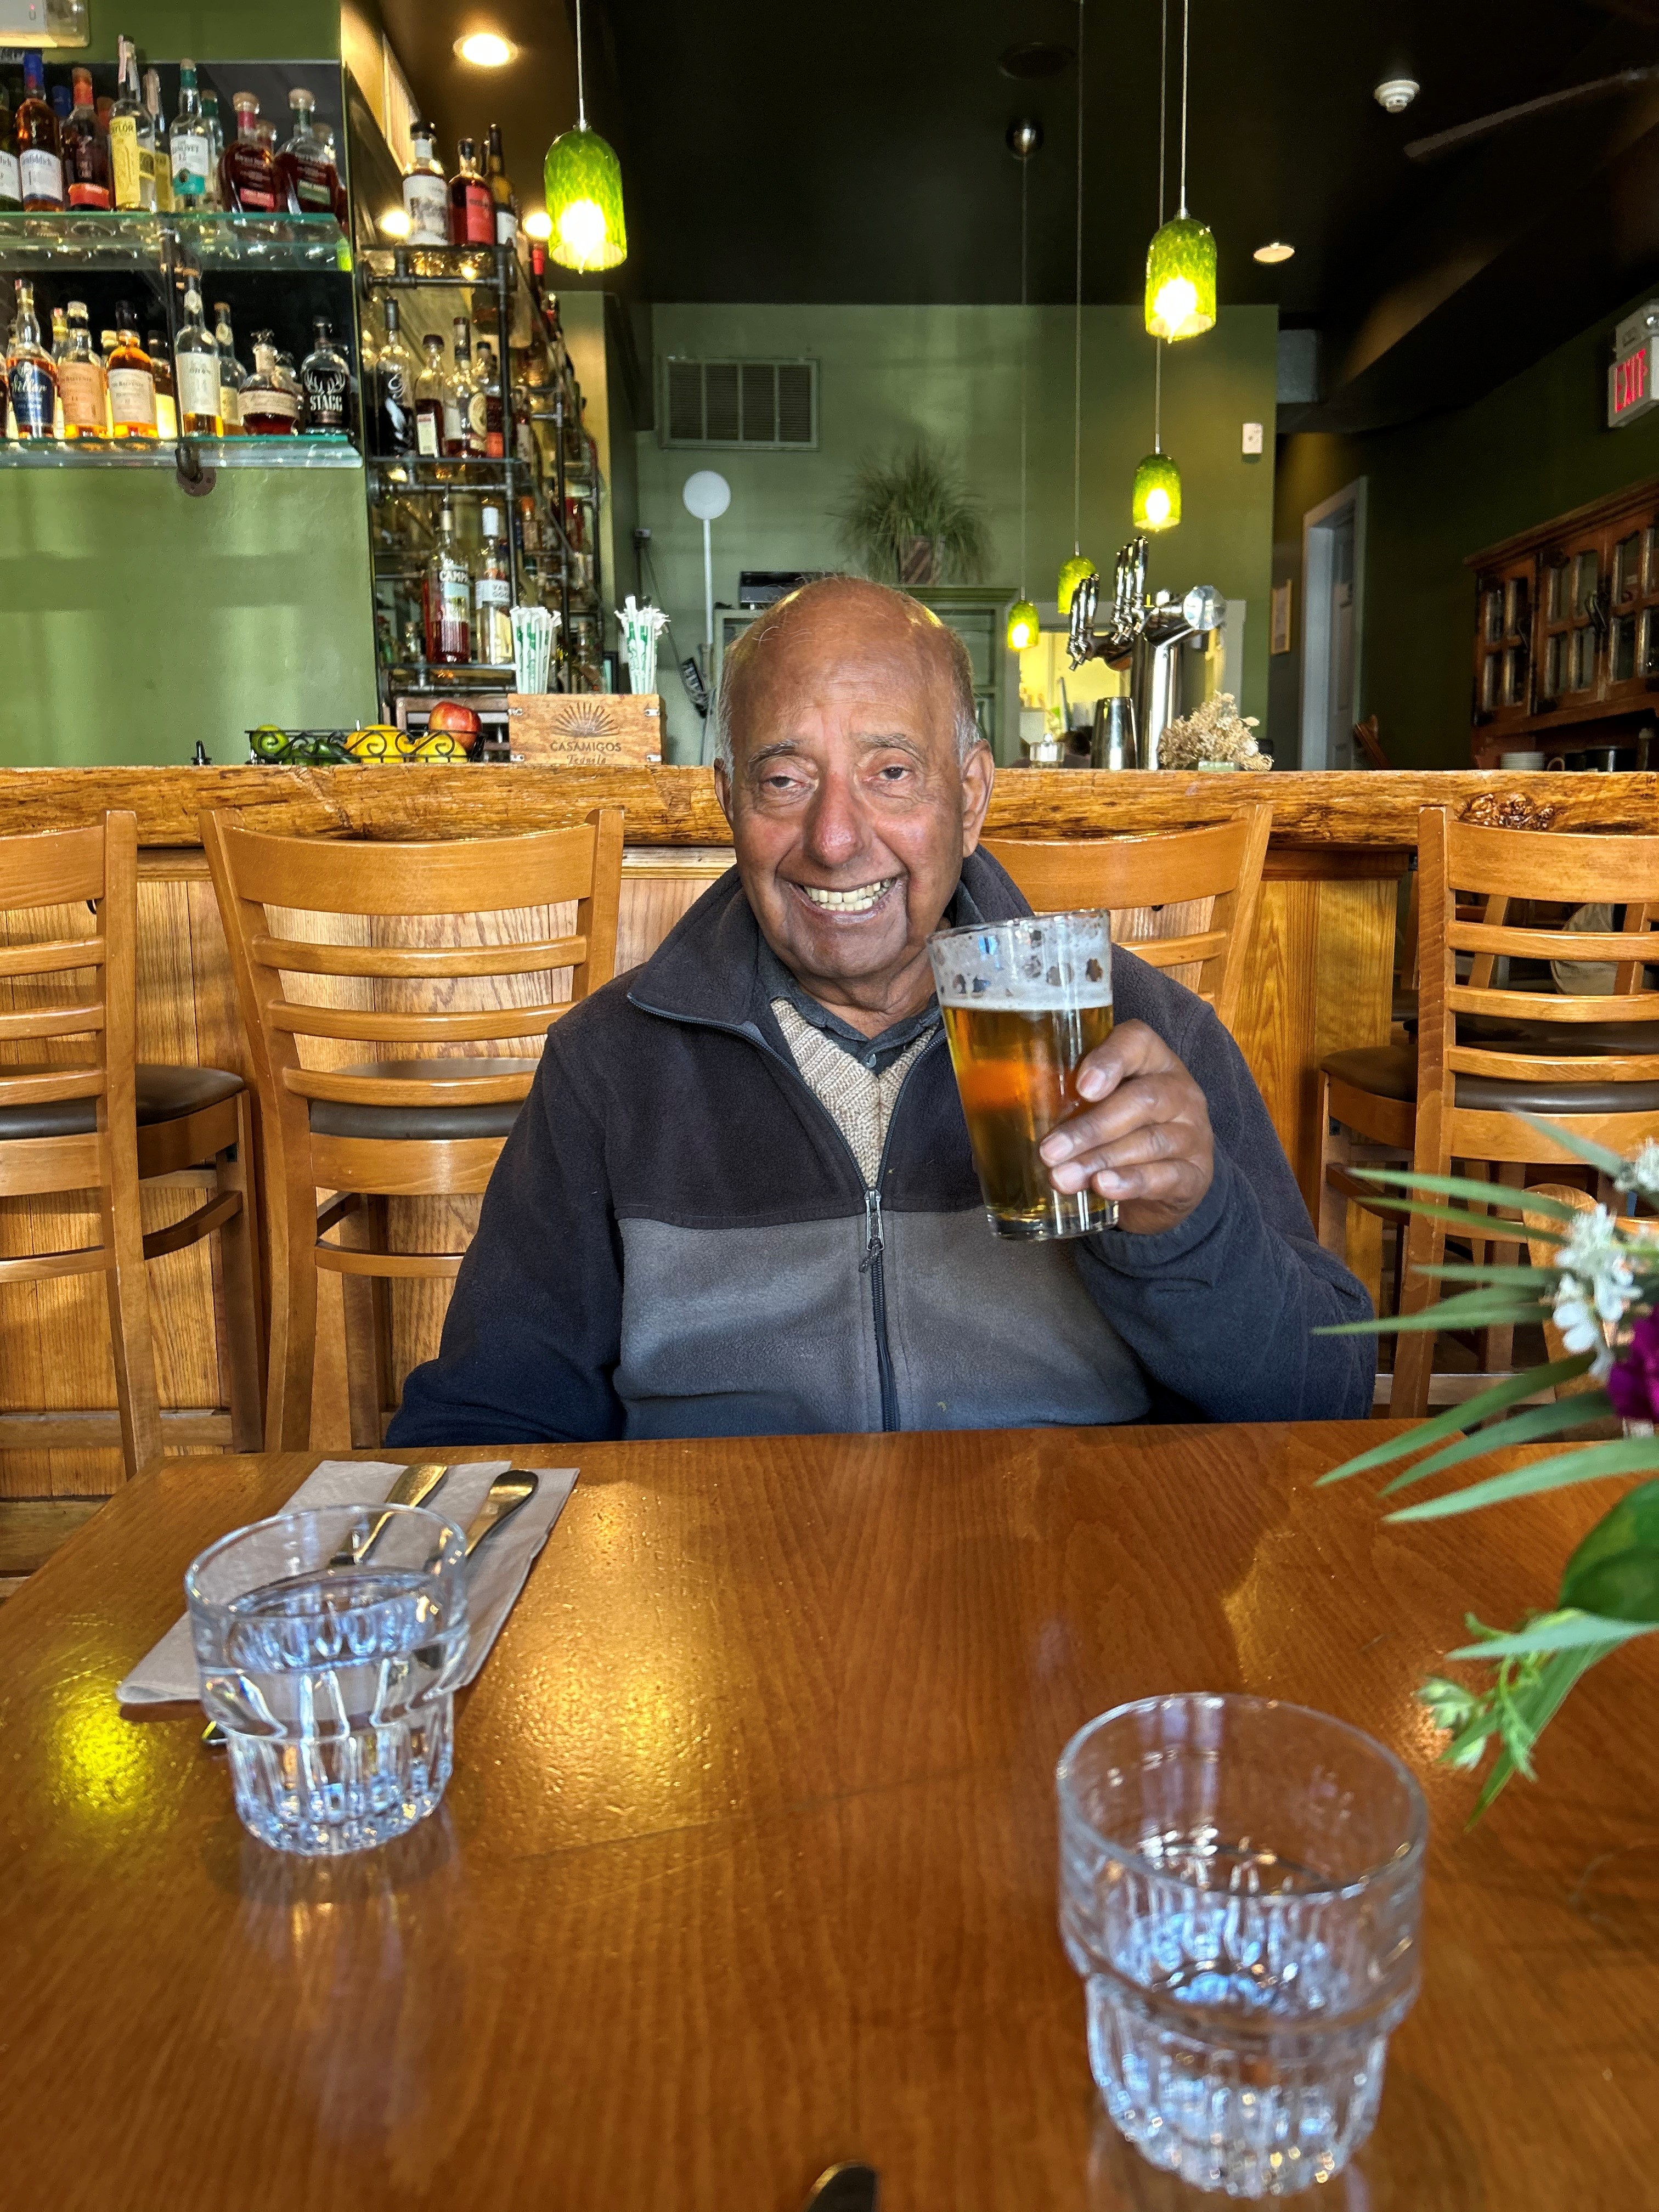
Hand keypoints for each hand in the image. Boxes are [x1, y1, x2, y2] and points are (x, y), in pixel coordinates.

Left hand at [1039, 1019, 1213, 1234]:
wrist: (1169, 1182)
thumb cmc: (1121, 1131)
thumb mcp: (1100, 1107)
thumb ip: (1064, 1100)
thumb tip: (996, 1114)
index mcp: (1152, 1061)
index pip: (1137, 1042)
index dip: (1110, 1059)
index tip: (1081, 1086)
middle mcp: (1179, 1091)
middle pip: (1142, 1100)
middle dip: (1091, 1127)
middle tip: (1049, 1151)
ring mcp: (1192, 1133)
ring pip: (1150, 1142)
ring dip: (1101, 1159)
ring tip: (1062, 1178)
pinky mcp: (1195, 1175)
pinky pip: (1166, 1177)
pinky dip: (1131, 1182)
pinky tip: (1104, 1187)